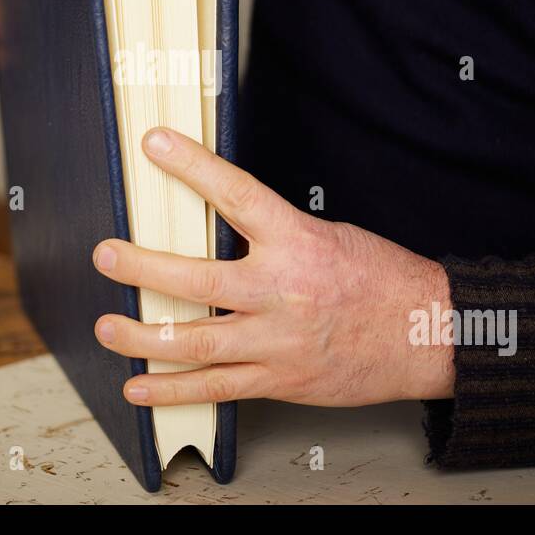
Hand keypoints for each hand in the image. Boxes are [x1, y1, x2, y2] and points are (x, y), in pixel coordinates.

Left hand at [92, 127, 455, 407]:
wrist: (428, 335)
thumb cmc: (382, 281)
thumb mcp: (329, 236)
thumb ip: (275, 235)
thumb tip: (221, 224)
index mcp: (298, 243)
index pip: (236, 193)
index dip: (193, 165)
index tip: (155, 144)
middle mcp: (282, 292)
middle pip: (198, 279)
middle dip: (143, 267)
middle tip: (106, 256)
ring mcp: (277, 341)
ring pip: (195, 340)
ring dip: (143, 336)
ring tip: (107, 326)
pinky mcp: (279, 380)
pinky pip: (214, 388)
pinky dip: (171, 391)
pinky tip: (138, 387)